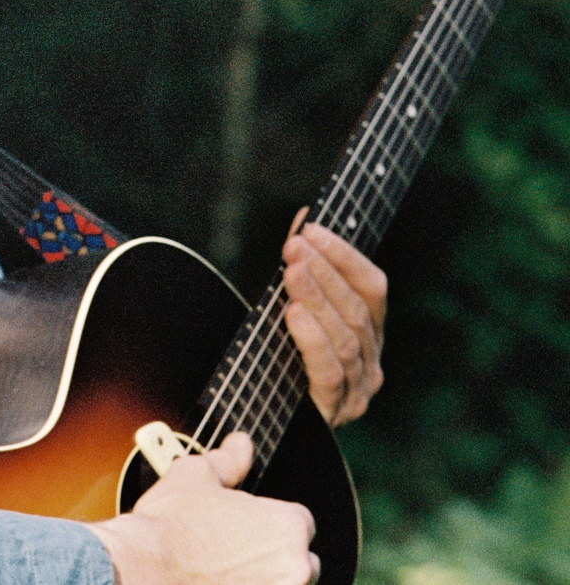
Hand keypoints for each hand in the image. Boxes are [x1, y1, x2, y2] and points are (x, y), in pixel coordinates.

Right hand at [87, 432, 317, 584]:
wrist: (143, 571)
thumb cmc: (171, 524)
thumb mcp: (196, 475)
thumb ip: (229, 459)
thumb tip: (242, 443)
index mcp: (287, 527)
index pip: (300, 522)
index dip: (270, 520)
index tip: (244, 525)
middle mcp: (296, 570)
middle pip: (299, 560)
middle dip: (273, 556)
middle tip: (232, 549)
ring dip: (263, 580)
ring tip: (224, 572)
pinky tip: (217, 583)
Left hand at [282, 210, 386, 425]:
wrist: (259, 416)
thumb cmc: (279, 354)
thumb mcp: (291, 304)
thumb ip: (302, 264)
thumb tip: (306, 216)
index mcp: (369, 331)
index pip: (372, 286)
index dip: (344, 255)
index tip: (312, 228)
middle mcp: (371, 360)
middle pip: (356, 309)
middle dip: (324, 272)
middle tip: (293, 246)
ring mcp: (357, 390)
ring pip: (345, 338)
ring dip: (317, 299)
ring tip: (292, 273)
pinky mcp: (334, 413)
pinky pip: (329, 374)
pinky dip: (312, 340)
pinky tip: (294, 314)